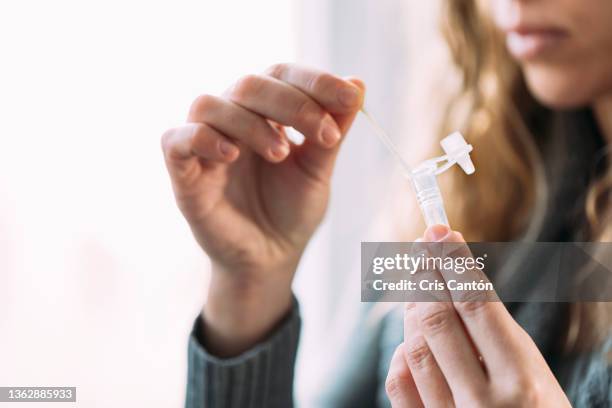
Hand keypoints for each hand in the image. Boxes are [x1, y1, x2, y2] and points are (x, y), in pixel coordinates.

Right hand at [161, 64, 364, 354]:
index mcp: (265, 113)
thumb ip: (333, 129)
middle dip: (292, 104)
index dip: (316, 81)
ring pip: (211, 105)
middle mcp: (232, 119)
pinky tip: (232, 156)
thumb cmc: (292, 211)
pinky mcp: (183, 171)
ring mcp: (205, 144)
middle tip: (324, 135)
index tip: (350, 98)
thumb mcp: (318, 170)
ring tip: (281, 154)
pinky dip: (203, 139)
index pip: (282, 75)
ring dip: (250, 123)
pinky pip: (176, 139)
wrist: (270, 258)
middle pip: (250, 84)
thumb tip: (357, 82)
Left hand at [385, 225, 570, 406]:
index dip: (454, 262)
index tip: (440, 232)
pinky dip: (400, 354)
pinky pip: (400, 385)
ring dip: (412, 309)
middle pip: (439, 320)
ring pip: (414, 348)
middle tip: (422, 246)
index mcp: (522, 382)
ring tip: (419, 285)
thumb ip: (496, 337)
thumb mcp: (535, 377)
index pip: (478, 305)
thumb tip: (452, 281)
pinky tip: (409, 338)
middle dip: (426, 275)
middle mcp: (485, 403)